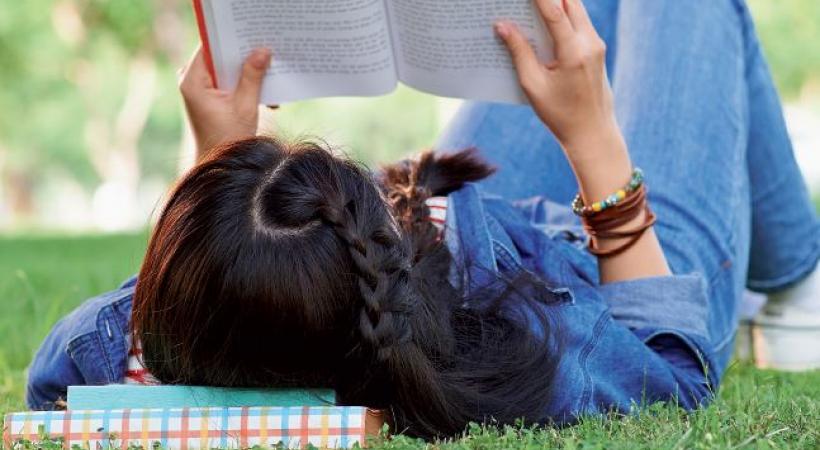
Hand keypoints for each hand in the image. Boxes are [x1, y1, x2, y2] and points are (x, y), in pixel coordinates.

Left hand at [179, 46, 271, 158]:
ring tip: (269, 82)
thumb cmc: (228, 139)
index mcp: (193, 80)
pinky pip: (227, 81)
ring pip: (226, 69)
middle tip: (266, 55)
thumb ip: (253, 76)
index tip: (251, 37)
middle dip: (243, 57)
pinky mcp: (208, 96)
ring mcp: (199, 88)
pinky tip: (265, 98)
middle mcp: (191, 81)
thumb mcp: (245, 105)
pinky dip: (244, 86)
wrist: (219, 166)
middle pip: (219, 57)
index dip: (231, 40)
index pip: (211, 46)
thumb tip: (262, 51)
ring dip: (248, 75)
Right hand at [495, 0, 616, 156]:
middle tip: (526, 0)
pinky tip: (544, 19)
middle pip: (569, 2)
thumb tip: (502, 25)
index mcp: (574, 53)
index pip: (555, 12)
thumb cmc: (560, 113)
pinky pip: (579, 22)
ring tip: (532, 4)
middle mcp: (590, 43)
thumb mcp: (533, 85)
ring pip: (576, 9)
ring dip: (556, 2)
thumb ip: (519, 52)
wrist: (592, 132)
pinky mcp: (596, 49)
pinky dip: (562, 15)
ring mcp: (596, 45)